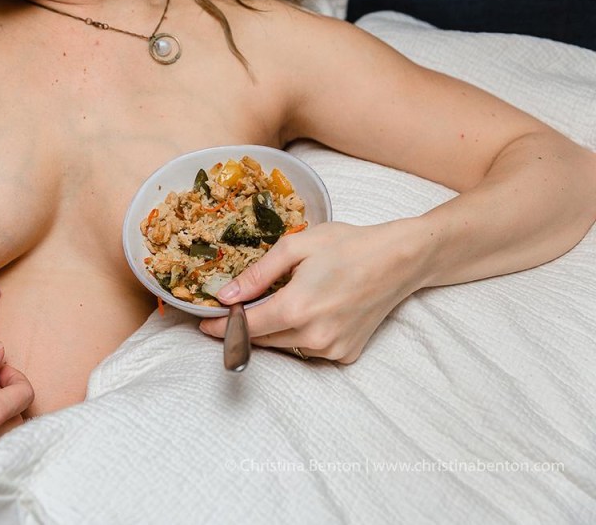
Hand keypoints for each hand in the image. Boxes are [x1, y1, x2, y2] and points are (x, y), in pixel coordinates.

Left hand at [198, 221, 422, 362]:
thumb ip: (257, 275)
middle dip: (243, 327)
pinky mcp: (345, 354)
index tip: (203, 322)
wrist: (398, 260)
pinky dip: (298, 335)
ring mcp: (331, 349)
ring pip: (284, 346)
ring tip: (277, 303)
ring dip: (271, 331)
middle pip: (261, 340)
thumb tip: (226, 296)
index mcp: (297, 308)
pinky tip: (309, 311)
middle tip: (234, 308)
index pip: (244, 327)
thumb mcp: (296, 247)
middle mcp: (313, 336)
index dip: (219, 326)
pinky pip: (308, 349)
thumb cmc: (347, 245)